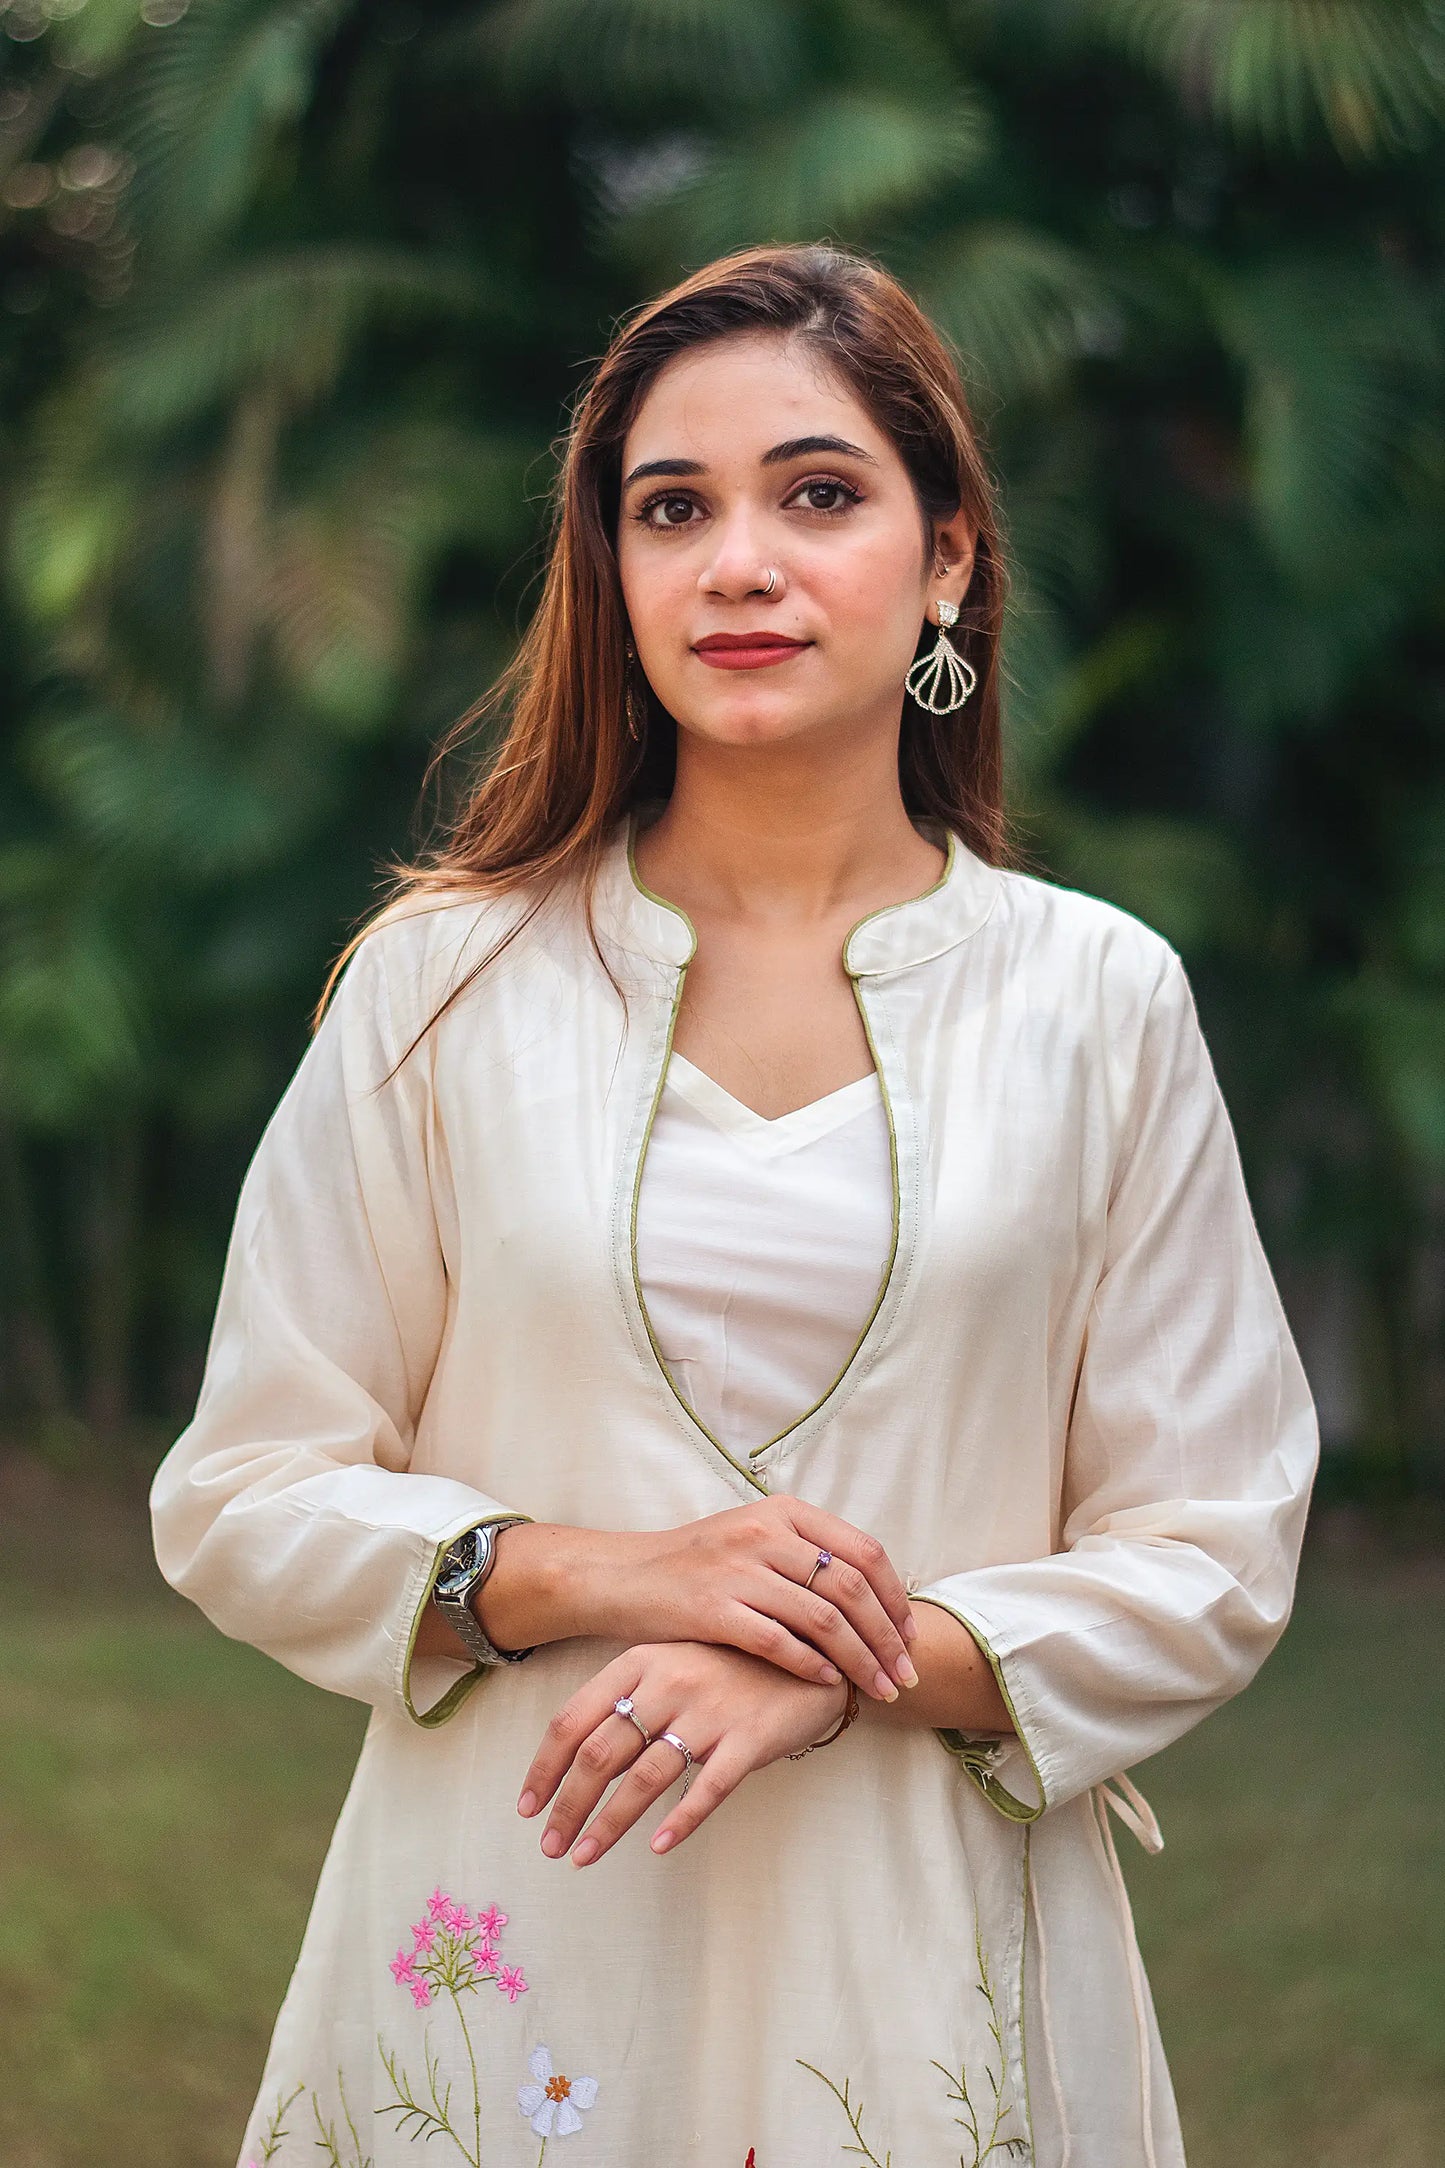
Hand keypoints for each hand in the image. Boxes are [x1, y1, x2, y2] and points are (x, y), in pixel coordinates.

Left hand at [517, 1641, 850, 1865]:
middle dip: (567, 1807)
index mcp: (640, 1661)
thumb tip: (575, 1751)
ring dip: (607, 1825)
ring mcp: (709, 1710)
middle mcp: (668, 1682)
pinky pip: (707, 1788)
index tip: (527, 1807)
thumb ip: (631, 1695)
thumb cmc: (733, 1663)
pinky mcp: (748, 1738)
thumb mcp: (675, 1661)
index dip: (544, 1767)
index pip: (573, 1719)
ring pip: (643, 1778)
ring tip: (584, 1857)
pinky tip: (658, 1847)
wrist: (815, 1651)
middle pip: (599, 1754)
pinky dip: (679, 1821)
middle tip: (550, 1847)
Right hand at [567, 1493, 917, 1702]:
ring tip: (879, 1690)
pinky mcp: (714, 1608)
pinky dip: (812, 1666)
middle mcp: (766, 1534)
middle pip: (852, 1587)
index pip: (864, 1551)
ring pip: (824, 1618)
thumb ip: (805, 1551)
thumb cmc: (695, 1562)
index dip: (895, 1598)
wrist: (623, 1575)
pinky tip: (828, 1683)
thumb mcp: (753, 1534)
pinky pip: (779, 1642)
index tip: (910, 1636)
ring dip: (861, 1660)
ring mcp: (739, 1569)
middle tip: (906, 1675)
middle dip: (887, 1638)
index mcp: (784, 1512)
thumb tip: (872, 1590)